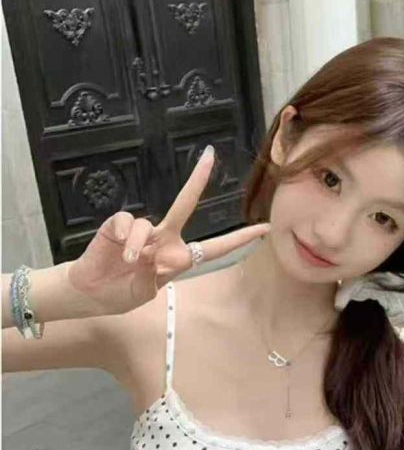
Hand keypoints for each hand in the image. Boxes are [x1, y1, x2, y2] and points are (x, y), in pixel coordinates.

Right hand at [67, 147, 269, 314]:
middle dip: (196, 180)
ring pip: (149, 226)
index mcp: (179, 257)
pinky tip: (119, 248)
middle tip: (209, 155)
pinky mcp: (118, 226)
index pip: (215, 247)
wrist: (93, 294)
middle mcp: (165, 238)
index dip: (239, 239)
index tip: (264, 229)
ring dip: (139, 248)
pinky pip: (128, 222)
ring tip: (129, 263)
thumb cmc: (124, 292)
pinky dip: (125, 237)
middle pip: (184, 205)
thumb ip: (160, 273)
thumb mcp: (148, 290)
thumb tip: (167, 256)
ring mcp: (142, 231)